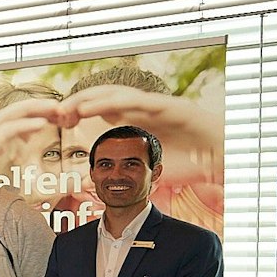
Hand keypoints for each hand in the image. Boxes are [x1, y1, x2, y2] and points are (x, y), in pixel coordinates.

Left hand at [65, 85, 220, 188]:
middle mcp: (142, 108)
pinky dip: (111, 103)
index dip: (77, 111)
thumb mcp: (145, 167)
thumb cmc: (188, 162)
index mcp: (136, 118)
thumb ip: (118, 171)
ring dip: (88, 100)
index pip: (100, 108)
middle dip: (77, 102)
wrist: (223, 158)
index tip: (56, 121)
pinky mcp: (168, 106)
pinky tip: (91, 109)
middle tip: (54, 113)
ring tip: (66, 108)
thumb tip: (86, 181)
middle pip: (103, 98)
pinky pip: (135, 101)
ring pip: (115, 95)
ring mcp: (154, 105)